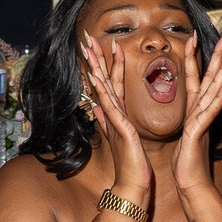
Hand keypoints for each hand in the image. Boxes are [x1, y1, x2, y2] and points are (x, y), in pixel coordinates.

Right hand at [79, 35, 153, 211]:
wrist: (133, 184)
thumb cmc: (131, 163)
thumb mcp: (121, 137)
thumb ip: (108, 120)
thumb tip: (97, 107)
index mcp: (117, 113)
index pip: (110, 82)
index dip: (107, 62)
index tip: (104, 43)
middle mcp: (112, 113)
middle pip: (103, 80)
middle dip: (96, 58)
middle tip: (88, 37)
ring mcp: (114, 120)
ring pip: (104, 89)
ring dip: (96, 68)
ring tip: (89, 50)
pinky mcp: (120, 129)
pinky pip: (111, 107)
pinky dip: (103, 92)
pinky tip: (97, 78)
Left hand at [168, 32, 221, 196]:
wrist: (190, 183)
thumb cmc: (186, 161)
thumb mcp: (185, 134)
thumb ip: (189, 120)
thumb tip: (192, 111)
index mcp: (194, 109)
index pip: (195, 77)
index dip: (194, 57)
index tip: (193, 36)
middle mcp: (201, 111)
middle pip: (211, 78)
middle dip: (219, 56)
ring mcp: (203, 120)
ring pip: (214, 90)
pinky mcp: (200, 131)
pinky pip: (211, 112)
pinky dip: (220, 97)